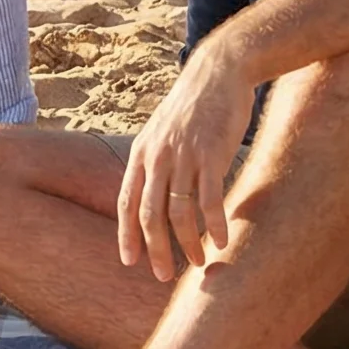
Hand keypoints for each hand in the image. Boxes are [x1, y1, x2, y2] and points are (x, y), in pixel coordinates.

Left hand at [118, 44, 257, 281]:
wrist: (218, 72)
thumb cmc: (193, 106)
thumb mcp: (162, 131)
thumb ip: (155, 161)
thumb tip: (153, 192)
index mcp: (141, 153)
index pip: (126, 202)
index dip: (126, 234)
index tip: (129, 261)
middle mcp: (157, 157)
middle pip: (149, 214)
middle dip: (154, 250)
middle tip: (162, 276)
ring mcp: (183, 156)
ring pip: (178, 213)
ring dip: (187, 244)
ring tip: (199, 264)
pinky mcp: (211, 154)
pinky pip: (209, 199)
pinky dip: (215, 225)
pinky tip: (222, 242)